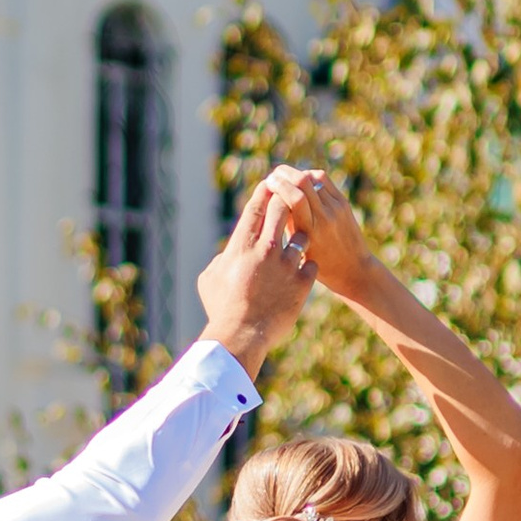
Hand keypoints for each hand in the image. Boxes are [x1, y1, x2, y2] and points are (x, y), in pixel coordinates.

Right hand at [196, 179, 315, 375]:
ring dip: (300, 236)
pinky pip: (310, 263)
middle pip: (282, 210)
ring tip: (297, 243)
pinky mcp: (302, 282)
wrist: (242, 335)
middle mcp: (266, 249)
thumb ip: (220, 261)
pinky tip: (303, 272)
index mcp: (242, 245)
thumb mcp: (209, 280)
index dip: (264, 192)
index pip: (255, 208)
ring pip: (302, 235)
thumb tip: (226, 255)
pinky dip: (307, 266)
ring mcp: (286, 264)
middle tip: (289, 200)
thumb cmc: (221, 309)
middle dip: (286, 200)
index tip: (269, 184)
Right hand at [260, 167, 374, 299]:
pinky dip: (309, 176)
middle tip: (272, 176)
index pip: (294, 198)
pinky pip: (323, 180)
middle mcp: (324, 216)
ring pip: (312, 177)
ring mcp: (336, 207)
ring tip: (284, 177)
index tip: (266, 184)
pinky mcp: (343, 203)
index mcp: (310, 231)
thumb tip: (273, 198)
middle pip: (302, 182)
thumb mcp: (298, 248)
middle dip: (283, 174)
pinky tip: (300, 181)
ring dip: (295, 173)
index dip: (278, 185)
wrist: (354, 269)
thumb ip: (287, 224)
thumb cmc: (320, 264)